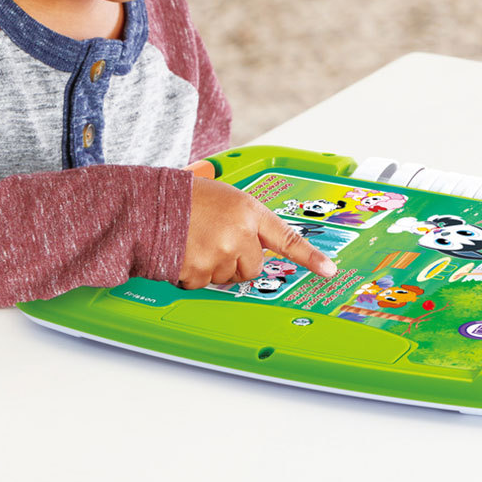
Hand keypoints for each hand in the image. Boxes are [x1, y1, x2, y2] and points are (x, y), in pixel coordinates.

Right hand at [177, 177, 337, 289]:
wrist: (152, 204)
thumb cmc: (187, 198)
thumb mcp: (225, 198)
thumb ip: (244, 221)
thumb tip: (253, 246)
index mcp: (248, 211)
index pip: (286, 238)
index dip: (310, 257)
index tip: (329, 271)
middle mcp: (239, 233)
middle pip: (252, 266)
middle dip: (236, 260)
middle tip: (214, 240)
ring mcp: (220, 254)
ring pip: (227, 277)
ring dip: (212, 267)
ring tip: (194, 241)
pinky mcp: (200, 272)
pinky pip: (203, 284)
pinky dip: (192, 274)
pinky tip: (184, 253)